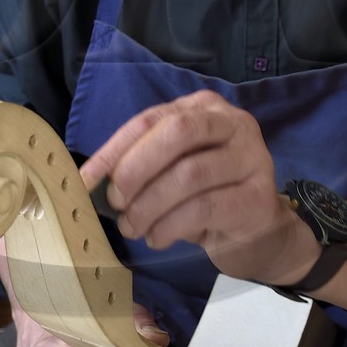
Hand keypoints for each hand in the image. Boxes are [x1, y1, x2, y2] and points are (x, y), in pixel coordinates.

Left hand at [77, 89, 316, 283]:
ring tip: (132, 227)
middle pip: (178, 133)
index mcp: (204, 108)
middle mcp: (234, 123)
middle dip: (136, 168)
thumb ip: (141, 166)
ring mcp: (253, 158)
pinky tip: (157, 238)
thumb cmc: (205, 197)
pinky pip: (205, 208)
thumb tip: (93, 180)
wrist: (257, 235)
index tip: (87, 179)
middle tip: (115, 202)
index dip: (115, 148)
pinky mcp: (259, 197)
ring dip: (150, 206)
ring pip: (190, 174)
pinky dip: (170, 226)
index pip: (152, 119)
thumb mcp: (171, 172)